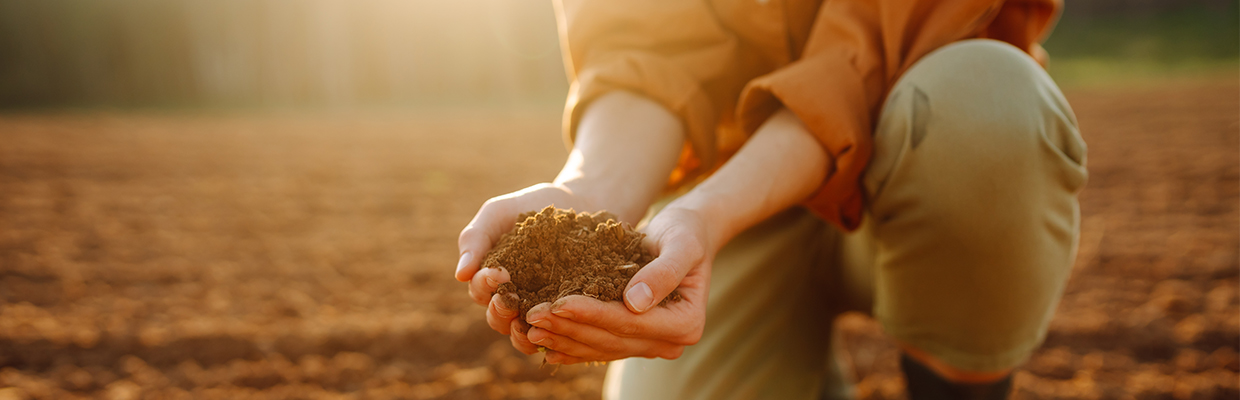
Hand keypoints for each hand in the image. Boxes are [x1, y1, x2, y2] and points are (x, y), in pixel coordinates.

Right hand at [456, 183, 596, 338]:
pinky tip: (555, 329)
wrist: (576, 204)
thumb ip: (475, 239)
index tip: (498, 273)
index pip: (479, 290)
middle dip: (500, 311)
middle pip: (496, 317)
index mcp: (489, 277)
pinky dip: (549, 336)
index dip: (484, 285)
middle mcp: (510, 297)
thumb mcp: (498, 213)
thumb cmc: (530, 206)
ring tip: (531, 321)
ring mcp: (536, 307)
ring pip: (520, 333)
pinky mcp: (561, 312)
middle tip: (511, 299)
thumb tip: (459, 275)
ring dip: (520, 332)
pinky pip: (551, 334)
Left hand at [517, 205, 712, 363]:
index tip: (558, 302)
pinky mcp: (634, 339)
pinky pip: (600, 346)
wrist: (687, 234)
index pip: (629, 322)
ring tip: (530, 328)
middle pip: (612, 339)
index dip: (592, 314)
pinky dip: (572, 345)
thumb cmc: (685, 232)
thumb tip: (635, 303)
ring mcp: (651, 344)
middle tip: (533, 317)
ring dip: (564, 339)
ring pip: (602, 347)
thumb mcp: (681, 244)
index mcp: (685, 324)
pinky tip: (544, 344)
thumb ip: (663, 273)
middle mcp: (670, 342)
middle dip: (570, 329)